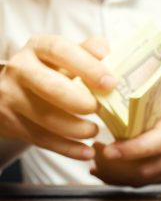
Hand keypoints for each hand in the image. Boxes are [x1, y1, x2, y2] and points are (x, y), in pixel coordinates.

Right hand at [0, 35, 114, 159]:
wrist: (9, 90)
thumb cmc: (47, 70)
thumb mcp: (62, 56)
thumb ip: (85, 51)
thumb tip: (105, 50)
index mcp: (38, 48)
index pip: (61, 50)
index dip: (88, 66)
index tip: (110, 83)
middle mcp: (21, 70)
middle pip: (51, 87)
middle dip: (79, 101)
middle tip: (99, 109)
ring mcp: (12, 97)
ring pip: (46, 118)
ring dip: (76, 129)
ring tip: (94, 131)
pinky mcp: (12, 122)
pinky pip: (41, 139)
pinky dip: (68, 149)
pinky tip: (86, 152)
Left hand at [91, 84, 160, 186]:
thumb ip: (145, 92)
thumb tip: (108, 87)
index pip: (159, 141)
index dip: (132, 149)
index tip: (108, 150)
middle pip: (150, 166)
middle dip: (118, 166)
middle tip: (96, 153)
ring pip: (147, 179)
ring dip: (119, 174)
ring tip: (100, 160)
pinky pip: (151, 182)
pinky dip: (129, 178)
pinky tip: (114, 169)